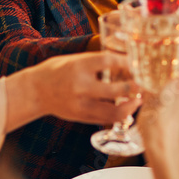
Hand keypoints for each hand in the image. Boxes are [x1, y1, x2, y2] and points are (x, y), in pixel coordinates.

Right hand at [6, 52, 139, 129]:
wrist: (34, 92)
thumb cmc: (56, 71)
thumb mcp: (74, 59)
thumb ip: (96, 62)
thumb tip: (123, 59)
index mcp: (78, 66)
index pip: (108, 61)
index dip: (126, 62)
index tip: (136, 62)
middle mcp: (80, 86)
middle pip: (115, 90)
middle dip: (134, 88)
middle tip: (144, 84)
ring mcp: (81, 104)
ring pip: (114, 111)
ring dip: (130, 106)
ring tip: (138, 99)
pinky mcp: (81, 117)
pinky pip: (106, 119)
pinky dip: (120, 115)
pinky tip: (127, 109)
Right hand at [136, 77, 178, 168]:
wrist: (163, 147)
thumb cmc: (152, 125)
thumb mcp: (145, 105)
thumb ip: (151, 93)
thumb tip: (149, 88)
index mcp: (175, 87)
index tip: (175, 87)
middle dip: (178, 100)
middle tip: (166, 109)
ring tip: (170, 122)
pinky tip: (175, 130)